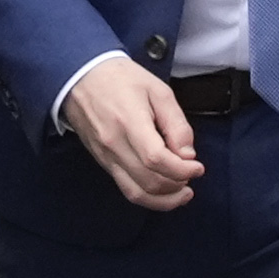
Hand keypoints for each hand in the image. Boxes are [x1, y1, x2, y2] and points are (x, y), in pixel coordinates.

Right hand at [58, 56, 208, 213]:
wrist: (81, 77)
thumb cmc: (120, 79)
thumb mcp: (158, 91)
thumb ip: (176, 123)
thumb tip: (187, 154)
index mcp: (129, 122)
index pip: (156, 160)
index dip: (182, 170)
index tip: (197, 166)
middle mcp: (114, 145)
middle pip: (149, 181)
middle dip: (177, 185)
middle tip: (192, 174)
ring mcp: (106, 157)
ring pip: (136, 193)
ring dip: (164, 200)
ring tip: (182, 193)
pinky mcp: (103, 162)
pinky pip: (125, 188)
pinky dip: (148, 196)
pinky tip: (163, 191)